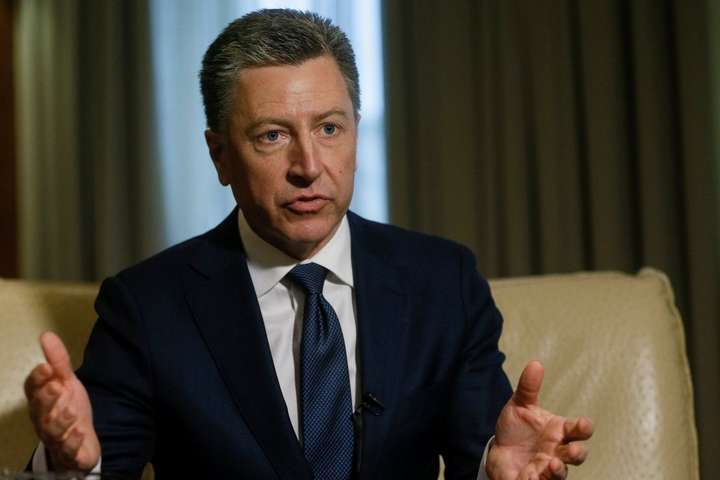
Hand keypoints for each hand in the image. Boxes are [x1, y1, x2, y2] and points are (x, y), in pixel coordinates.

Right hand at [24, 332, 99, 471]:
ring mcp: (55, 437)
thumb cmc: (69, 409)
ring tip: (71, 410)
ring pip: (52, 430)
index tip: (46, 367)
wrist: (80, 441)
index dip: (37, 379)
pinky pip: (68, 449)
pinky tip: (79, 432)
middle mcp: (43, 419)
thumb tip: (46, 335)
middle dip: (46, 398)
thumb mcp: (67, 383)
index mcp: (41, 401)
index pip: (32, 390)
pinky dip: (72, 441)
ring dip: (61, 420)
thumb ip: (59, 361)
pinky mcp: (69, 452)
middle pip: (39, 410)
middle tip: (56, 387)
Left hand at [486, 361, 592, 479]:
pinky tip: (532, 476)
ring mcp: (547, 468)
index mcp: (559, 431)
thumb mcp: (520, 405)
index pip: (579, 430)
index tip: (584, 424)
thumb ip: (528, 387)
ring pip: (561, 474)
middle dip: (578, 454)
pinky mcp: (534, 479)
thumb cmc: (516, 428)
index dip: (584, 428)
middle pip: (577, 455)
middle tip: (572, 451)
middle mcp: (558, 451)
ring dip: (559, 471)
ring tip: (553, 465)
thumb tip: (535, 363)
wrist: (498, 449)